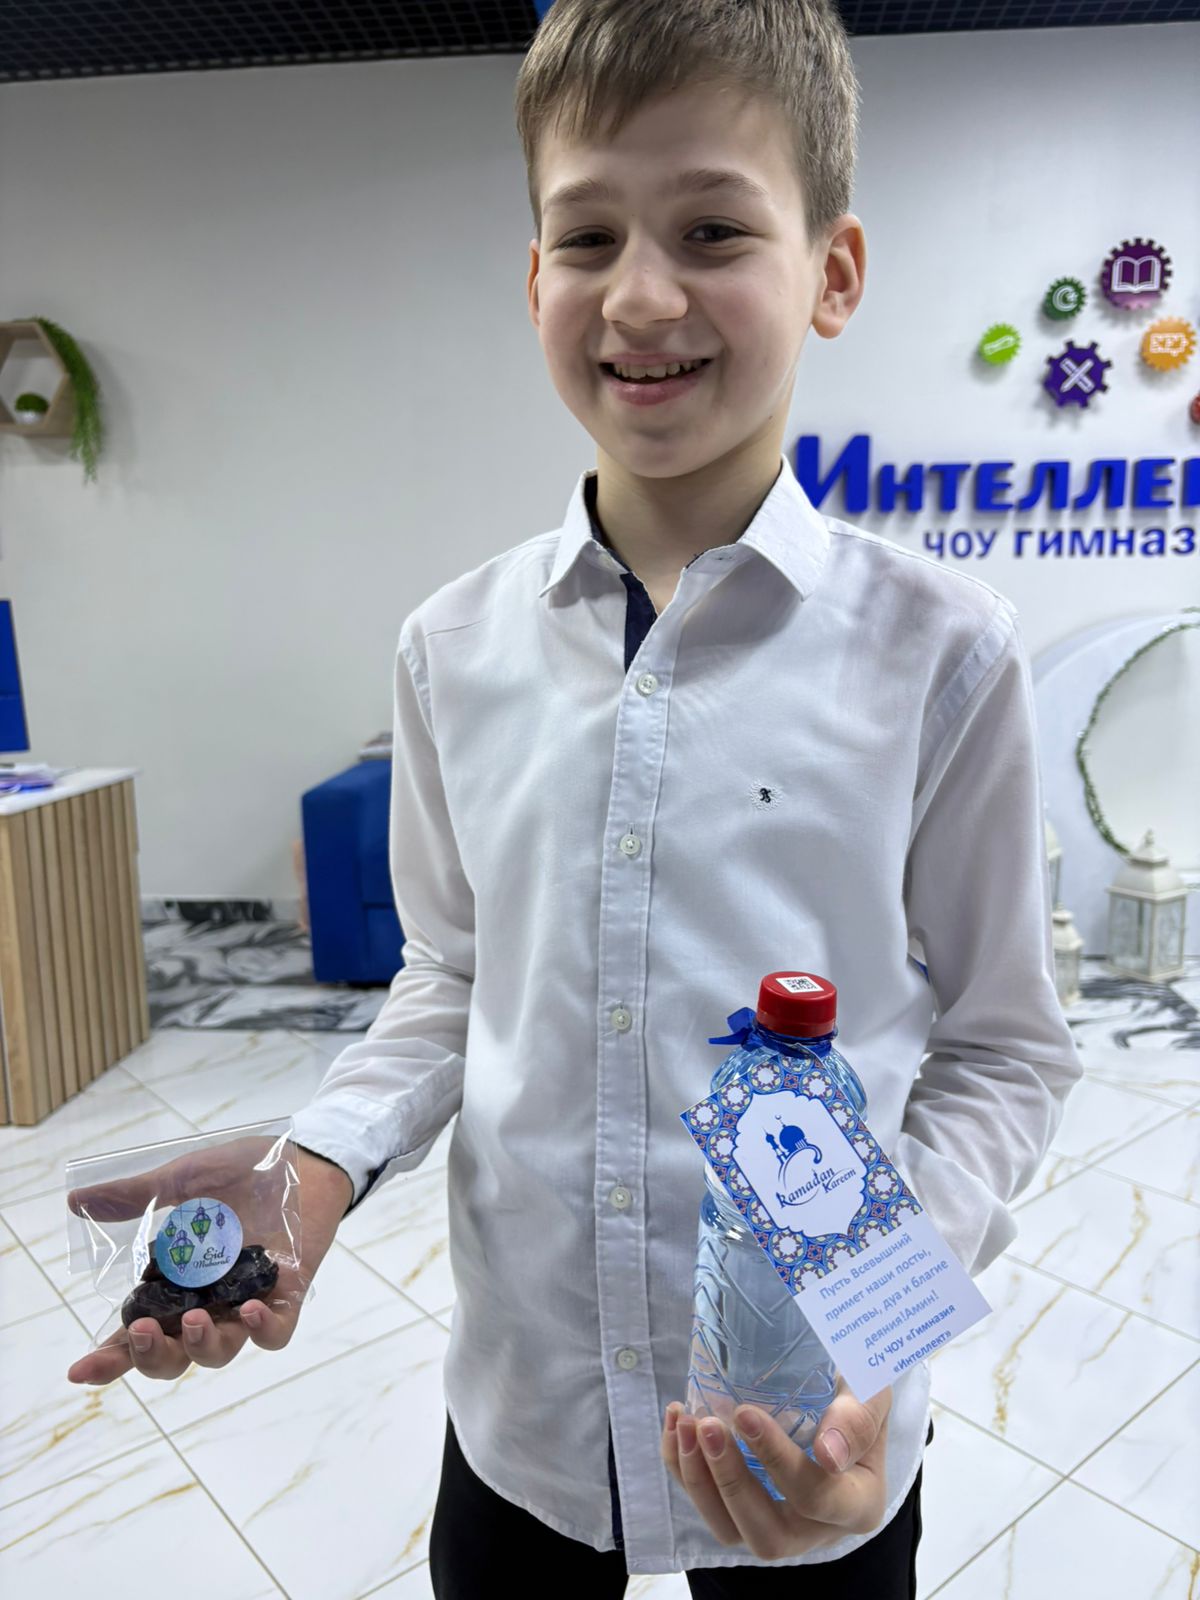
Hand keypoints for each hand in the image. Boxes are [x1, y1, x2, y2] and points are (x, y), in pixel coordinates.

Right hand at [66, 1137, 352, 1386]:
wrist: (299, 1157)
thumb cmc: (239, 1173)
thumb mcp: (182, 1180)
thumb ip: (134, 1197)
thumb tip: (75, 1201)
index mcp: (172, 1285)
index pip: (133, 1334)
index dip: (108, 1358)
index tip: (80, 1371)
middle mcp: (205, 1303)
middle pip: (173, 1357)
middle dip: (152, 1355)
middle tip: (142, 1330)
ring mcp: (245, 1303)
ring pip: (220, 1351)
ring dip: (202, 1344)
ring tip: (193, 1317)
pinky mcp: (286, 1297)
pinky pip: (276, 1333)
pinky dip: (263, 1331)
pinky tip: (251, 1310)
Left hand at [661, 1375, 891, 1559]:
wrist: (841, 1402)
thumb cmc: (858, 1395)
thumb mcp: (870, 1394)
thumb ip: (858, 1417)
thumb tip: (828, 1453)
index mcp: (858, 1503)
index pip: (817, 1497)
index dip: (779, 1461)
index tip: (746, 1413)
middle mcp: (818, 1529)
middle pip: (768, 1535)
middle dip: (730, 1481)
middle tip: (708, 1425)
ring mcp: (779, 1526)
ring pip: (731, 1530)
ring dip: (699, 1481)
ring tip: (686, 1424)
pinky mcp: (746, 1512)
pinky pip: (709, 1508)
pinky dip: (685, 1471)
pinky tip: (677, 1424)